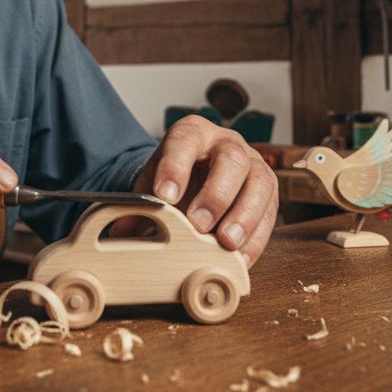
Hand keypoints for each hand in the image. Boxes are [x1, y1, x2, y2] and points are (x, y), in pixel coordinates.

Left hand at [125, 116, 276, 267]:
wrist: (195, 179)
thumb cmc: (174, 181)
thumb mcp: (153, 185)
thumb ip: (140, 206)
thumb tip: (121, 234)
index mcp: (193, 133)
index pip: (185, 140)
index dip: (175, 167)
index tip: (164, 196)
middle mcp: (228, 143)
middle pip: (231, 160)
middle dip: (216, 194)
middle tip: (199, 224)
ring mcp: (253, 165)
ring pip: (260, 183)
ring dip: (244, 217)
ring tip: (226, 243)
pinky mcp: (268, 193)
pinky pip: (270, 212)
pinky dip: (256, 238)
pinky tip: (240, 258)